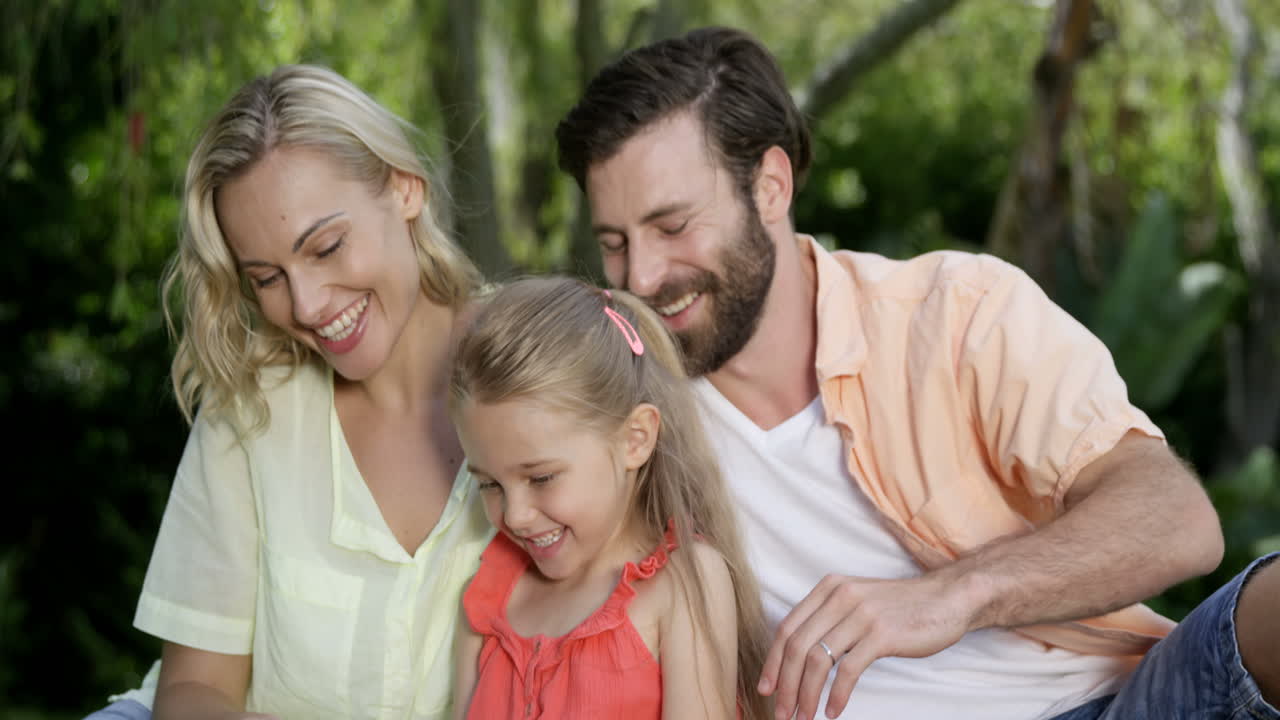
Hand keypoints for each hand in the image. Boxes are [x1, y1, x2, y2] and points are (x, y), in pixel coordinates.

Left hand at [757, 572, 976, 719]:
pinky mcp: (881, 634)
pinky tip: (832, 710)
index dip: (773, 662)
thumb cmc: (900, 607)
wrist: (947, 598)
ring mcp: (860, 614)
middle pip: (797, 646)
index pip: (788, 628)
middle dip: (786, 685)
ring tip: (804, 717)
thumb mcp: (857, 602)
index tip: (766, 689)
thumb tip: (799, 658)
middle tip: (782, 712)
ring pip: (818, 660)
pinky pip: (848, 670)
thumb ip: (829, 620)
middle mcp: (840, 597)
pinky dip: (837, 695)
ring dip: (806, 694)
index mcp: (828, 588)